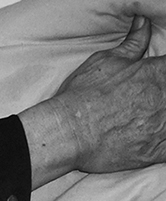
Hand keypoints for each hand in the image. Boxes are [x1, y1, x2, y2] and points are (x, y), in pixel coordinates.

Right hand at [22, 16, 165, 184]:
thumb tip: (143, 23)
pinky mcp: (153, 152)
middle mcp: (164, 98)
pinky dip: (165, 144)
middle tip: (148, 106)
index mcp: (158, 72)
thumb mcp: (107, 60)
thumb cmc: (84, 96)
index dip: (162, 76)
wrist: (69, 132)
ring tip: (151, 121)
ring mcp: (161, 127)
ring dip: (164, 121)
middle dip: (163, 99)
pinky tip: (156, 140)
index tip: (155, 83)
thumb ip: (133, 43)